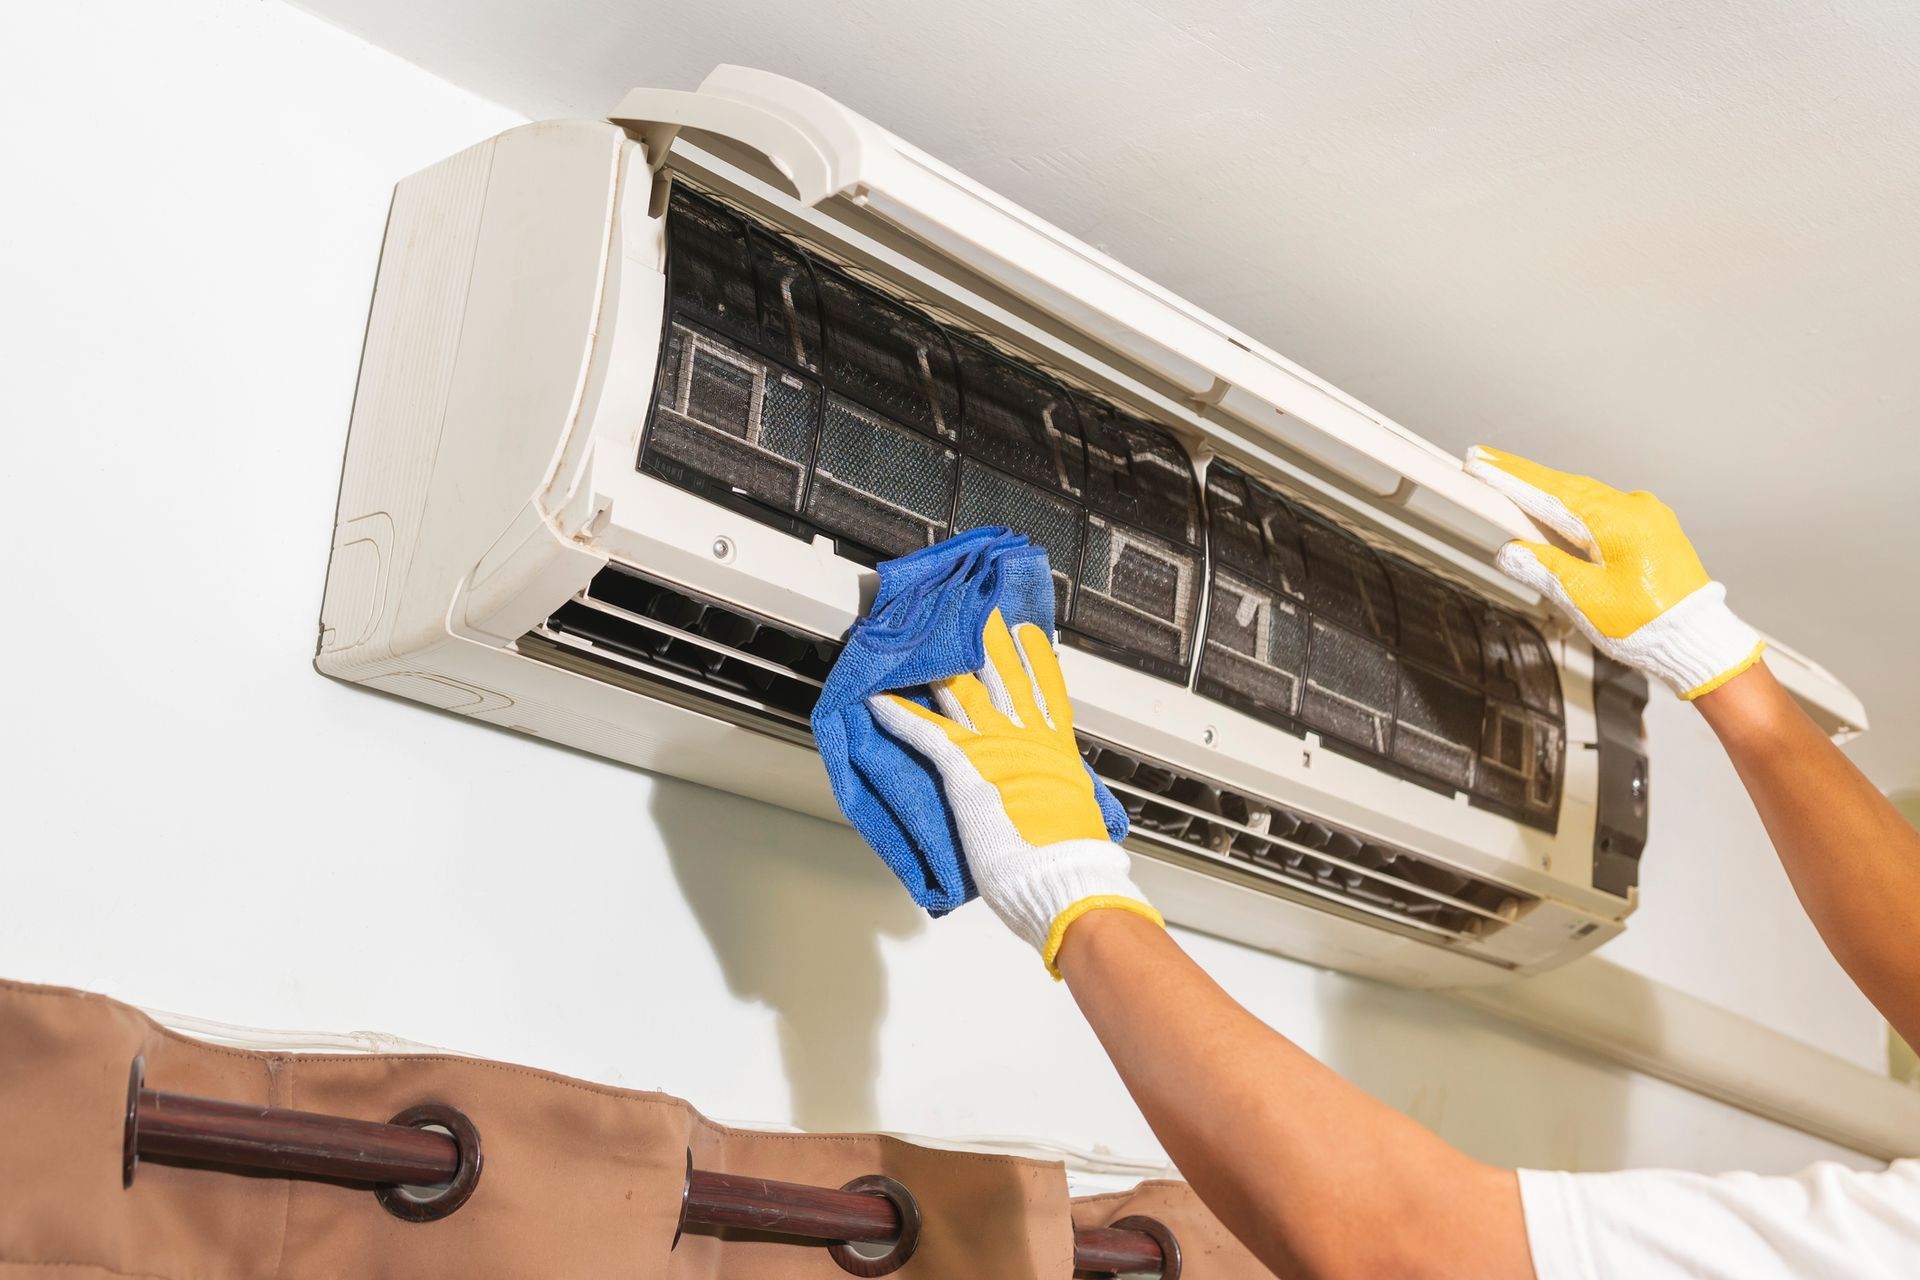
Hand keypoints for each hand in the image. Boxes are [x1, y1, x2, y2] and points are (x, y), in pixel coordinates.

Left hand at [869, 610, 1160, 974]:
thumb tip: (1059, 793)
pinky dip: (900, 714)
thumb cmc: (1074, 859)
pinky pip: (925, 732)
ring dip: (936, 665)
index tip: (1024, 627)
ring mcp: (995, 747)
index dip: (1033, 655)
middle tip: (971, 609)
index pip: (1045, 686)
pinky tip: (880, 700)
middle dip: (983, 641)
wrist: (1068, 879)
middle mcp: (1027, 736)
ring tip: (921, 639)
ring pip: (961, 691)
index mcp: (1057, 747)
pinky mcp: (965, 769)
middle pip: (1000, 674)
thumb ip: (1060, 789)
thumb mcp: (1076, 811)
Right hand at [1466, 446, 1763, 697]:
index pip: (1550, 493)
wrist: (1698, 640)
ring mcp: (1646, 516)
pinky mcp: (1651, 530)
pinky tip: (1556, 516)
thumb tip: (1510, 550)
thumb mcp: (1586, 600)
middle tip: (1485, 464)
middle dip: (1523, 478)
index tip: (1480, 461)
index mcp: (1618, 522)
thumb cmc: (1651, 625)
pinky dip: (1574, 509)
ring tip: (1511, 489)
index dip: (1510, 477)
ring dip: (1547, 494)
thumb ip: (1544, 569)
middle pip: (1566, 487)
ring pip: (1585, 497)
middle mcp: (1635, 509)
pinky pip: (1605, 510)